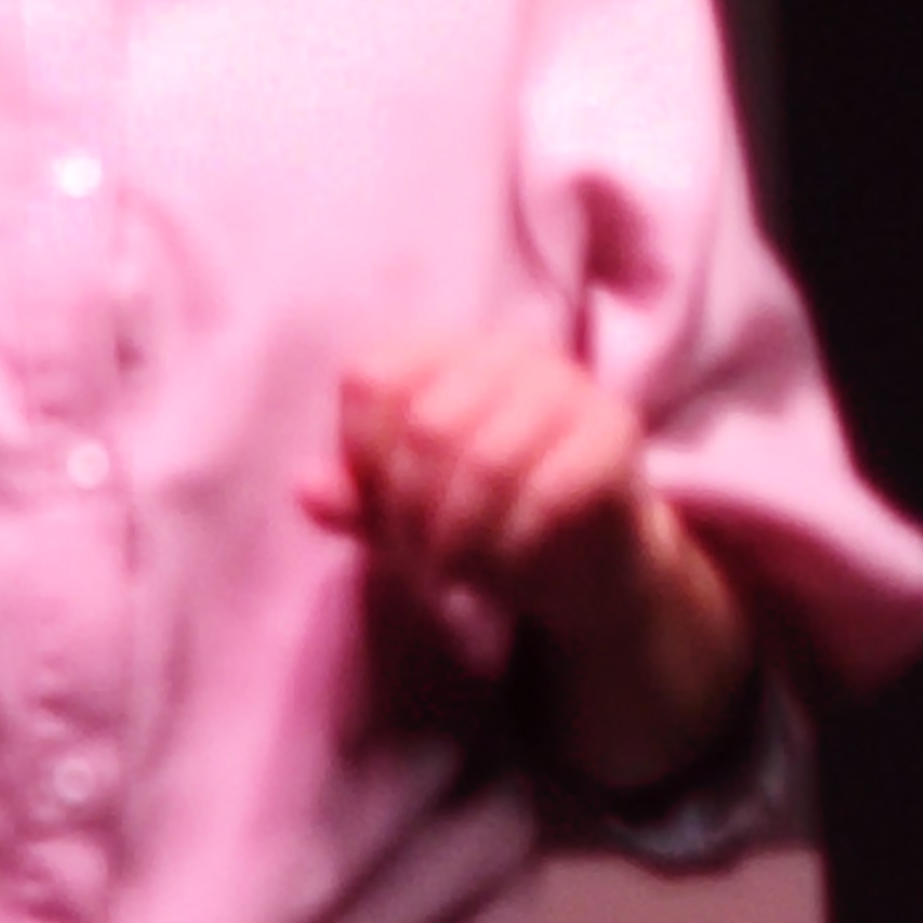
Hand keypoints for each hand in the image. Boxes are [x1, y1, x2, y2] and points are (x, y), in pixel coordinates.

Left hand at [304, 334, 677, 677]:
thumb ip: (356, 497)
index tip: (386, 515)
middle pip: (428, 425)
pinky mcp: (616, 433)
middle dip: (415, 513)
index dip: (365, 458)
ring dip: (464, 539)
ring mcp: (570, 387)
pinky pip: (550, 493)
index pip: (373, 378)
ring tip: (463, 573)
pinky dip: (519, 548)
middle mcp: (513, 351)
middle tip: (425, 563)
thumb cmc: (489, 524)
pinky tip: (515, 568)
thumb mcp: (406, 516)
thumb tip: (307, 489)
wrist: (591, 564)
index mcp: (451, 349)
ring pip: (488, 461)